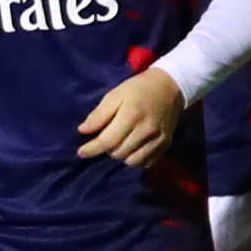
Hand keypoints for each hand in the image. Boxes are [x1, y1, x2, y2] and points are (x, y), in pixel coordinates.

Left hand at [74, 67, 188, 164]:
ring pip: (132, 161)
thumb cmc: (137, 89)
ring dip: (121, 156)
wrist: (169, 87)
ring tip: (119, 144)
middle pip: (119, 153)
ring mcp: (158, 139)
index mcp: (131, 115)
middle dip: (107, 150)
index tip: (81, 152)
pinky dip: (136, 159)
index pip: (108, 141)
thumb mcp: (115, 94)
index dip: (92, 149)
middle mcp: (146, 130)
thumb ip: (99, 114)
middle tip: (106, 139)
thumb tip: (83, 131)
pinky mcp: (165, 145)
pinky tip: (132, 149)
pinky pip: (146, 162)